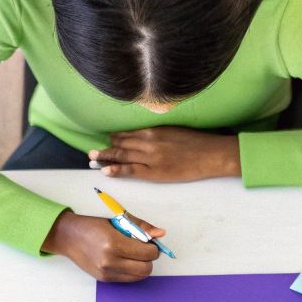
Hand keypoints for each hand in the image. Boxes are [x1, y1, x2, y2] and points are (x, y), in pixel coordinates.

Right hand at [42, 211, 162, 282]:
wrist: (69, 237)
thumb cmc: (92, 226)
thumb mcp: (117, 220)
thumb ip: (141, 226)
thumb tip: (161, 233)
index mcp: (113, 243)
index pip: (148, 253)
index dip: (153, 247)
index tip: (149, 242)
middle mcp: (110, 261)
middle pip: (146, 268)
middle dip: (149, 258)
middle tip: (144, 249)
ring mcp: (107, 273)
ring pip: (139, 276)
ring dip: (142, 266)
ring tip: (134, 254)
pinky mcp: (105, 279)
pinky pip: (129, 279)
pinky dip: (133, 271)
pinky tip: (126, 260)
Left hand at [89, 127, 241, 181]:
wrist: (211, 154)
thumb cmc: (196, 143)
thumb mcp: (174, 131)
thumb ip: (158, 133)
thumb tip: (145, 137)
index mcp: (153, 130)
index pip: (128, 134)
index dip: (115, 138)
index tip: (106, 141)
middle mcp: (148, 141)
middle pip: (121, 145)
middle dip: (106, 149)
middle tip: (91, 153)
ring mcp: (150, 157)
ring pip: (123, 156)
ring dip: (106, 158)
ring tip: (93, 161)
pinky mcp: (155, 171)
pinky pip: (131, 170)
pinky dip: (117, 170)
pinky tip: (106, 171)